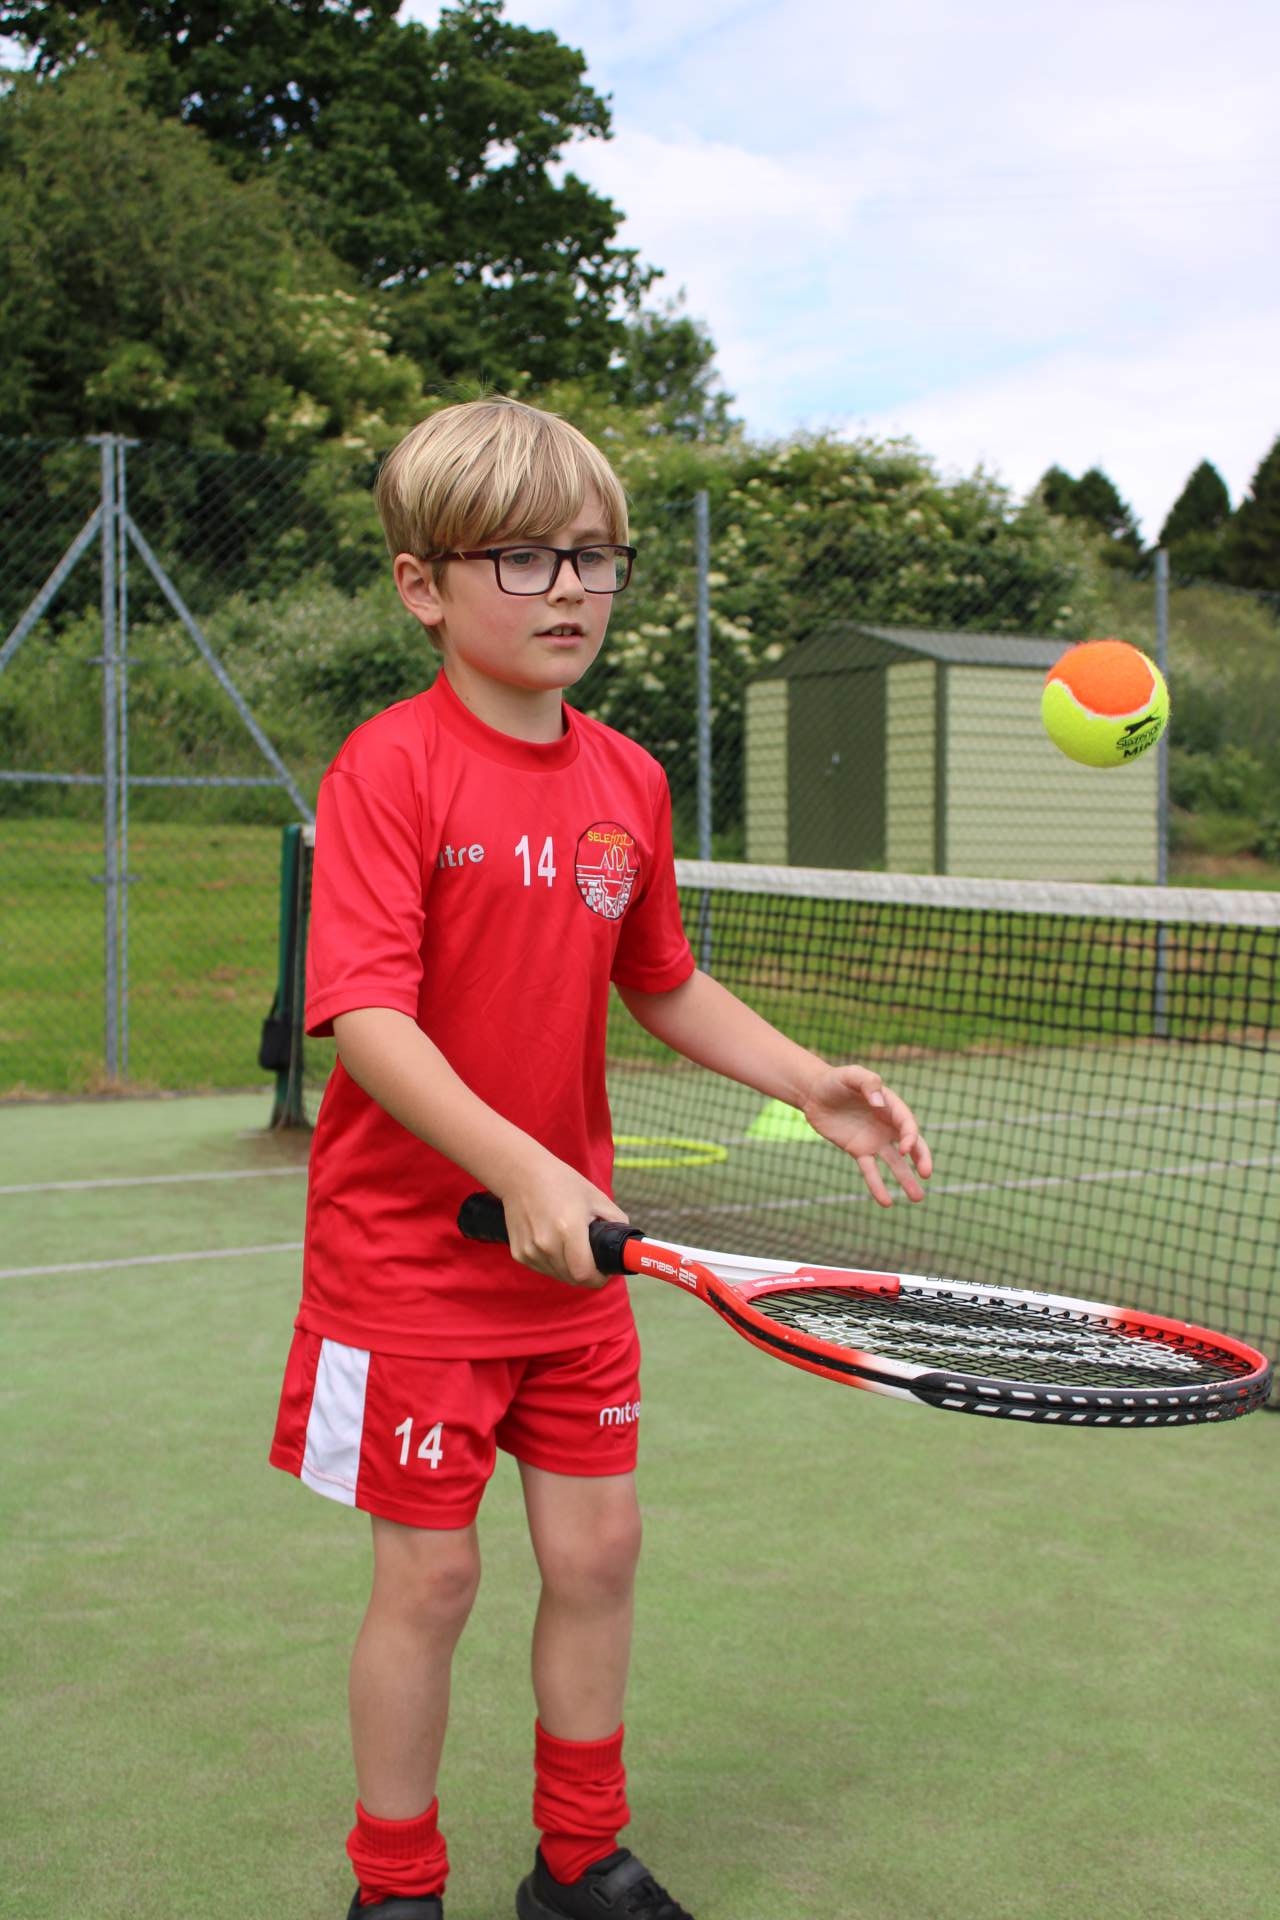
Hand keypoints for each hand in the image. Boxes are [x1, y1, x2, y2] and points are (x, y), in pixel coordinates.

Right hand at [496, 1159, 628, 1286]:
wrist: (521, 1174)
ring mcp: (530, 1251)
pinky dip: (552, 1263)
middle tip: (591, 1258)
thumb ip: (617, 1221)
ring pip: (557, 1276)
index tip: (604, 1272)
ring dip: (568, 1269)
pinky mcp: (518, 1253)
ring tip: (570, 1245)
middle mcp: (546, 1244)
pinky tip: (553, 1242)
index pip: (585, 1274)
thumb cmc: (561, 1182)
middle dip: (586, 1273)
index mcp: (568, 1229)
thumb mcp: (596, 1197)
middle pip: (572, 1278)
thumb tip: (627, 1244)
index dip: (599, 1278)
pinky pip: (543, 1269)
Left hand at [801, 1065, 931, 1205]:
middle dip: (921, 1159)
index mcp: (891, 1106)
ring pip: (895, 1163)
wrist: (814, 1093)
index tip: (904, 1149)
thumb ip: (867, 1083)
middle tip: (927, 1174)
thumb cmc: (836, 1080)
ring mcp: (874, 1140)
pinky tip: (885, 1202)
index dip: (909, 1137)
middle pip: (911, 1145)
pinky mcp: (859, 1151)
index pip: (907, 1124)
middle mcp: (887, 1126)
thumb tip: (879, 1102)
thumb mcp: (851, 1074)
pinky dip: (877, 1186)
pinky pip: (871, 1171)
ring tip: (917, 1198)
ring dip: (906, 1180)